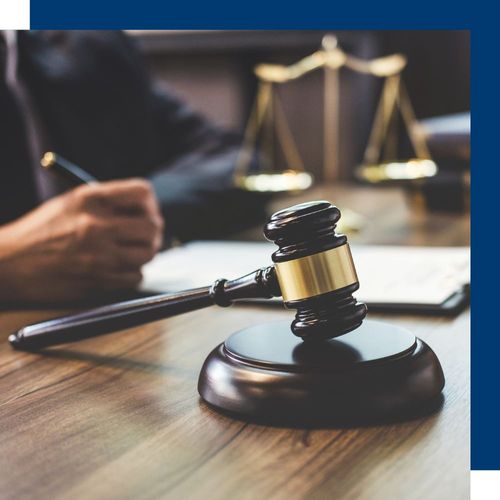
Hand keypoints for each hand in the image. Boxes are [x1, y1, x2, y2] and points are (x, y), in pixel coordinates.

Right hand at [0, 179, 163, 302]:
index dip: (149, 203)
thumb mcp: (71, 203)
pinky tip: (117, 268)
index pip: (142, 192)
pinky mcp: (98, 280)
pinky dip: (131, 273)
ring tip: (128, 252)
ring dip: (143, 253)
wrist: (9, 263)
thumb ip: (107, 202)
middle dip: (151, 231)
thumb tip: (144, 209)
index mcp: (90, 198)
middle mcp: (97, 224)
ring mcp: (98, 254)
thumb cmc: (41, 231)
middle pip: (152, 226)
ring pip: (148, 253)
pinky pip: (135, 277)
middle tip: (142, 236)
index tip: (145, 211)